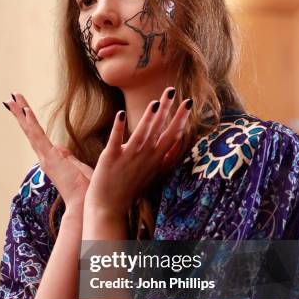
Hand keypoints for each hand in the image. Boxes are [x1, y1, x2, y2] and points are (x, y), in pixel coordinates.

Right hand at [4, 93, 93, 210]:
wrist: (84, 204)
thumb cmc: (84, 189)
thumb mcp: (78, 168)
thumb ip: (69, 158)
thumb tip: (61, 149)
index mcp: (51, 159)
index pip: (37, 136)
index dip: (29, 121)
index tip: (23, 108)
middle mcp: (44, 158)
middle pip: (29, 131)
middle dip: (20, 114)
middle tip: (10, 98)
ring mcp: (46, 158)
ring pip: (31, 131)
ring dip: (21, 114)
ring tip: (11, 99)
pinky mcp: (50, 159)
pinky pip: (38, 137)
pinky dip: (31, 123)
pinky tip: (25, 111)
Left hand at [84, 87, 191, 217]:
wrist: (109, 207)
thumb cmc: (130, 189)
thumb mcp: (152, 173)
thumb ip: (164, 156)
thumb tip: (176, 141)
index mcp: (155, 159)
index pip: (172, 136)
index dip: (181, 119)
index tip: (188, 102)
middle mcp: (145, 157)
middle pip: (160, 131)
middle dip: (168, 111)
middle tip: (173, 91)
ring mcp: (129, 158)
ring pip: (141, 134)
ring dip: (148, 118)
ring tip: (155, 102)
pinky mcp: (110, 158)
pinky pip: (115, 140)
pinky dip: (118, 128)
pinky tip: (121, 114)